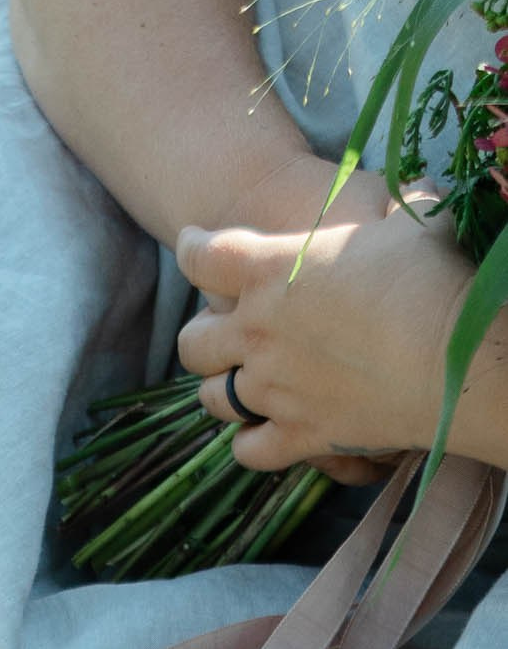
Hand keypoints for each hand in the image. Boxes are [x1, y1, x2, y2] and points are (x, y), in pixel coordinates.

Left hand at [176, 182, 505, 477]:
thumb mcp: (412, 218)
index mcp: (272, 271)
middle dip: (201, 334)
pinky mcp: (299, 436)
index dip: (192, 247)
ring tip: (239, 381)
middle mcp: (258, 334)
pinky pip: (249, 451)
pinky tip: (263, 430)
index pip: (203, 256)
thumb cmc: (432, 276)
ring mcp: (273, 390)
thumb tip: (409, 198)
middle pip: (193, 341)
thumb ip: (395, 208)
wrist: (456, 355)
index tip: (193, 243)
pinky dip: (251, 442)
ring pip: (213, 399)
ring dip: (220, 389)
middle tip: (221, 328)